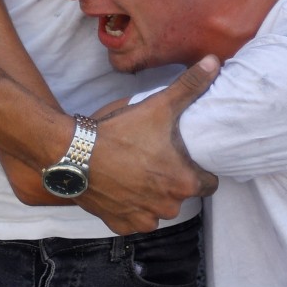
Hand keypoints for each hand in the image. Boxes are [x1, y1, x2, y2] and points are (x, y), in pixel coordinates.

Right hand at [74, 56, 220, 234]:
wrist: (72, 153)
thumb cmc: (118, 131)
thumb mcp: (158, 105)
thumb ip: (190, 85)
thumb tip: (214, 62)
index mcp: (184, 182)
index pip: (209, 183)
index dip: (198, 169)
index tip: (184, 157)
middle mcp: (168, 207)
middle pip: (182, 196)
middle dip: (173, 182)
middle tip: (156, 160)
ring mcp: (143, 219)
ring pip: (158, 210)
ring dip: (152, 197)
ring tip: (137, 173)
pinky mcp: (121, 224)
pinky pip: (134, 221)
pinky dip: (130, 208)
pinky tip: (121, 188)